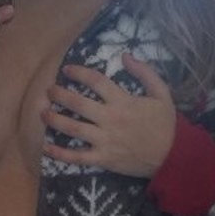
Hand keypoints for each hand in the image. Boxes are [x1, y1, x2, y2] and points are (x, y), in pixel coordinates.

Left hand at [42, 55, 176, 176]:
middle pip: (78, 104)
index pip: (96, 81)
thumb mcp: (162, 93)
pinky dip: (60, 154)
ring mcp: (105, 140)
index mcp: (123, 101)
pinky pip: (77, 157)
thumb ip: (145, 72)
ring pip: (73, 129)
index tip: (67, 69)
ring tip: (42, 112)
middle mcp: (110, 119)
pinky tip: (46, 148)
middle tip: (49, 90)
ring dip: (54, 119)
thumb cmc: (166, 125)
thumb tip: (125, 56)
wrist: (172, 157)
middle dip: (60, 95)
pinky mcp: (103, 159)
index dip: (79, 73)